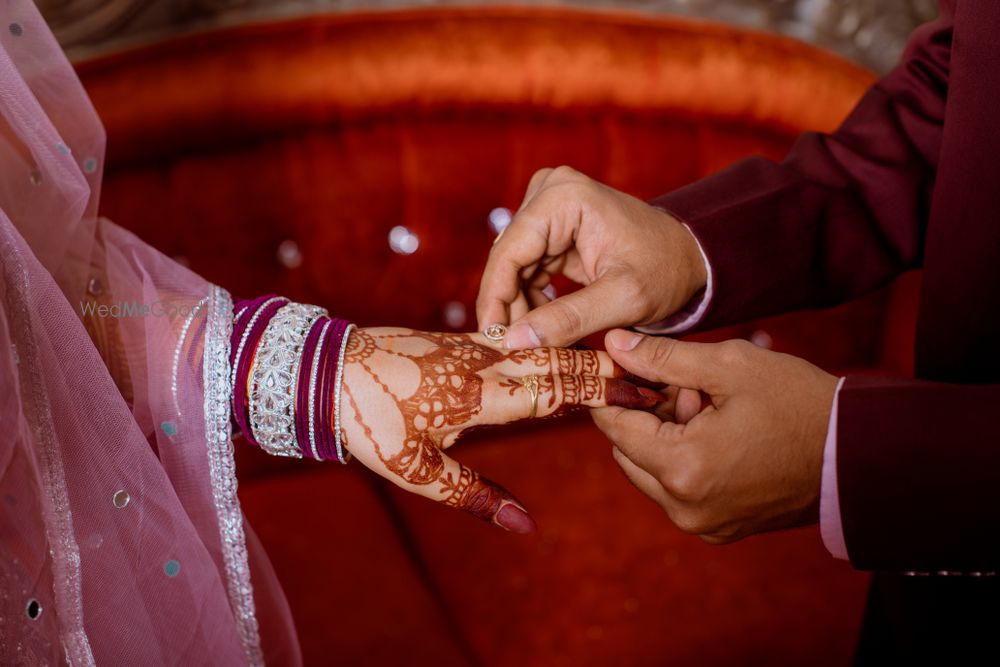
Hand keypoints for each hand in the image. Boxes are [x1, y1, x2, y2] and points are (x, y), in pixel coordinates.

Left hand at [339, 327, 660, 532]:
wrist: (326, 368)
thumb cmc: (367, 421)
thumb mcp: (415, 471)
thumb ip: (474, 495)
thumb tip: (525, 524)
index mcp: (479, 395)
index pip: (556, 391)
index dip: (603, 392)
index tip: (643, 394)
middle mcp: (484, 362)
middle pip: (558, 362)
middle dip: (607, 371)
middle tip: (653, 377)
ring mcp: (473, 345)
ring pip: (541, 346)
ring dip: (583, 354)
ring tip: (621, 364)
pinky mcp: (460, 338)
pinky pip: (516, 338)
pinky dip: (548, 345)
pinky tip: (564, 348)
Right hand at [476, 166, 706, 348]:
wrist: (689, 258)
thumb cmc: (665, 272)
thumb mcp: (622, 300)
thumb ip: (569, 320)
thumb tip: (515, 341)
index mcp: (565, 197)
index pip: (510, 252)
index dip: (495, 298)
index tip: (490, 339)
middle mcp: (550, 191)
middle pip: (508, 258)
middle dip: (508, 305)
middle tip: (511, 349)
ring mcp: (549, 205)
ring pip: (513, 266)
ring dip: (519, 306)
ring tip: (534, 341)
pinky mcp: (552, 226)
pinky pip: (526, 267)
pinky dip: (531, 299)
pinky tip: (543, 326)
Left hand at [593, 329, 838, 543]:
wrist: (862, 454)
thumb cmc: (799, 403)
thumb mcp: (729, 366)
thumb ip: (663, 358)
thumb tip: (612, 346)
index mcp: (684, 468)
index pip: (615, 428)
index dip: (611, 392)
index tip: (614, 367)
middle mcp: (686, 507)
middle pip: (628, 453)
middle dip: (645, 415)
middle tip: (684, 385)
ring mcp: (703, 524)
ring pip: (651, 472)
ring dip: (664, 436)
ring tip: (708, 405)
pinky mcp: (720, 529)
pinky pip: (679, 490)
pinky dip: (684, 459)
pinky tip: (719, 431)